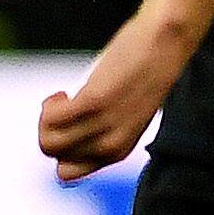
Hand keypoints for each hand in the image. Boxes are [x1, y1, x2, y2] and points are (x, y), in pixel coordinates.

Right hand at [38, 13, 190, 181]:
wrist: (167, 42)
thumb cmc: (142, 72)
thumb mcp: (122, 111)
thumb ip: (100, 126)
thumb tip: (67, 129)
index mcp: (119, 150)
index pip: (69, 172)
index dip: (59, 147)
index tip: (69, 123)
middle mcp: (113, 145)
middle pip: (53, 154)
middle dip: (47, 128)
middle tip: (65, 105)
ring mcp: (106, 125)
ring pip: (49, 142)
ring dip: (46, 117)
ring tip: (65, 98)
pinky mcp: (96, 102)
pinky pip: (52, 118)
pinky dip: (50, 104)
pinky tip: (64, 92)